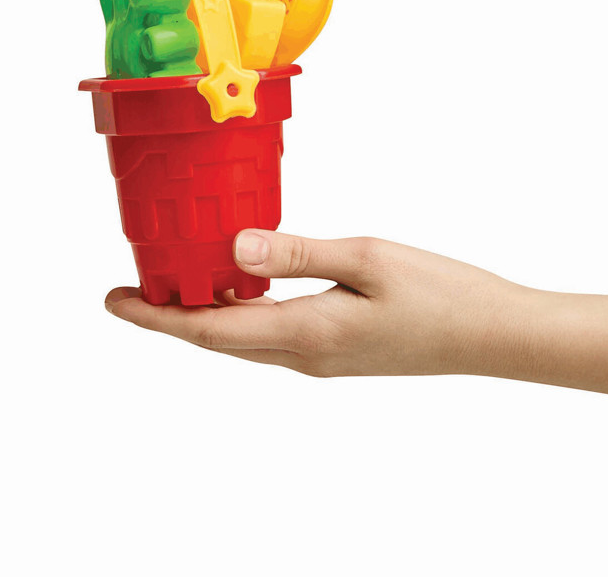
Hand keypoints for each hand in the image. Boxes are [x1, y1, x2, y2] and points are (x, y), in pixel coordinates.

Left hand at [104, 229, 522, 376]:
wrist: (492, 335)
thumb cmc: (439, 292)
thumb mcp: (364, 257)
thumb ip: (295, 253)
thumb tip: (233, 247)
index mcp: (305, 334)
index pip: (211, 330)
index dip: (158, 318)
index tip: (115, 301)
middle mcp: (304, 356)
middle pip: (218, 339)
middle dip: (172, 316)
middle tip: (135, 287)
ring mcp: (322, 359)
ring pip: (244, 339)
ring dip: (206, 314)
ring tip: (180, 279)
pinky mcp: (338, 351)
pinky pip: (272, 334)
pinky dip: (243, 312)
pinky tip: (245, 283)